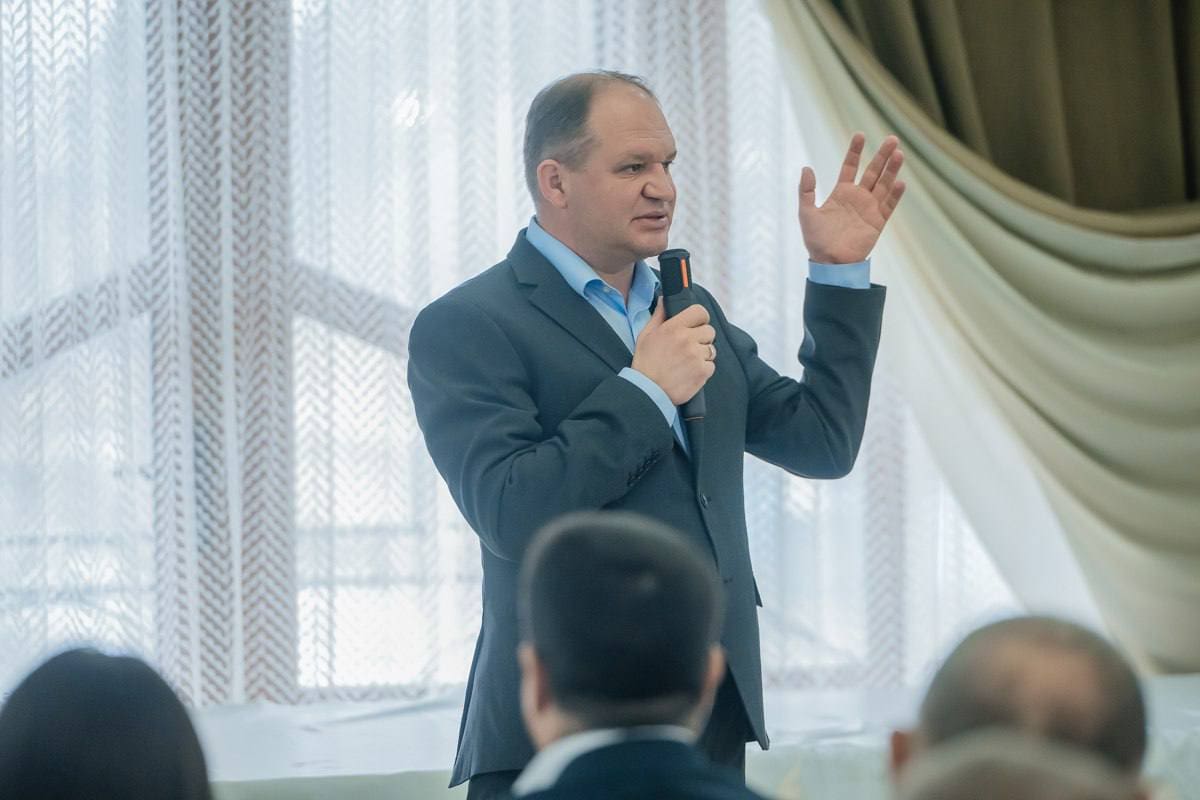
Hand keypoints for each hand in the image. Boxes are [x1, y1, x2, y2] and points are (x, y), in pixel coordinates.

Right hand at [632, 302, 715, 405]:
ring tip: (687, 362)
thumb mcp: (646, 335)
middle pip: (709, 331)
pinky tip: (689, 373)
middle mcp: (687, 340)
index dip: (700, 318)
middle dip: (702, 338)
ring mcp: (696, 356)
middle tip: (689, 347)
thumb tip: (664, 299)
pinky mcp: (702, 372)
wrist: (648, 391)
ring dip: (703, 355)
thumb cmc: (645, 364)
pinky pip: (711, 366)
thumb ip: (659, 315)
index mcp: (674, 327)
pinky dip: (703, 370)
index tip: (696, 325)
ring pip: (712, 349)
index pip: (700, 312)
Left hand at [799, 133, 905, 263]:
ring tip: (899, 154)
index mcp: (841, 193)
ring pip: (883, 185)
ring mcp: (869, 209)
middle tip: (892, 139)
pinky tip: (899, 182)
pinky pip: (888, 205)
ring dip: (891, 170)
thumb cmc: (816, 240)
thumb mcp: (806, 213)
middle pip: (873, 172)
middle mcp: (857, 198)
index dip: (855, 151)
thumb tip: (806, 168)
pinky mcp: (877, 222)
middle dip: (882, 155)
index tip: (860, 135)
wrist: (830, 263)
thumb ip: (806, 191)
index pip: (850, 167)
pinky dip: (895, 194)